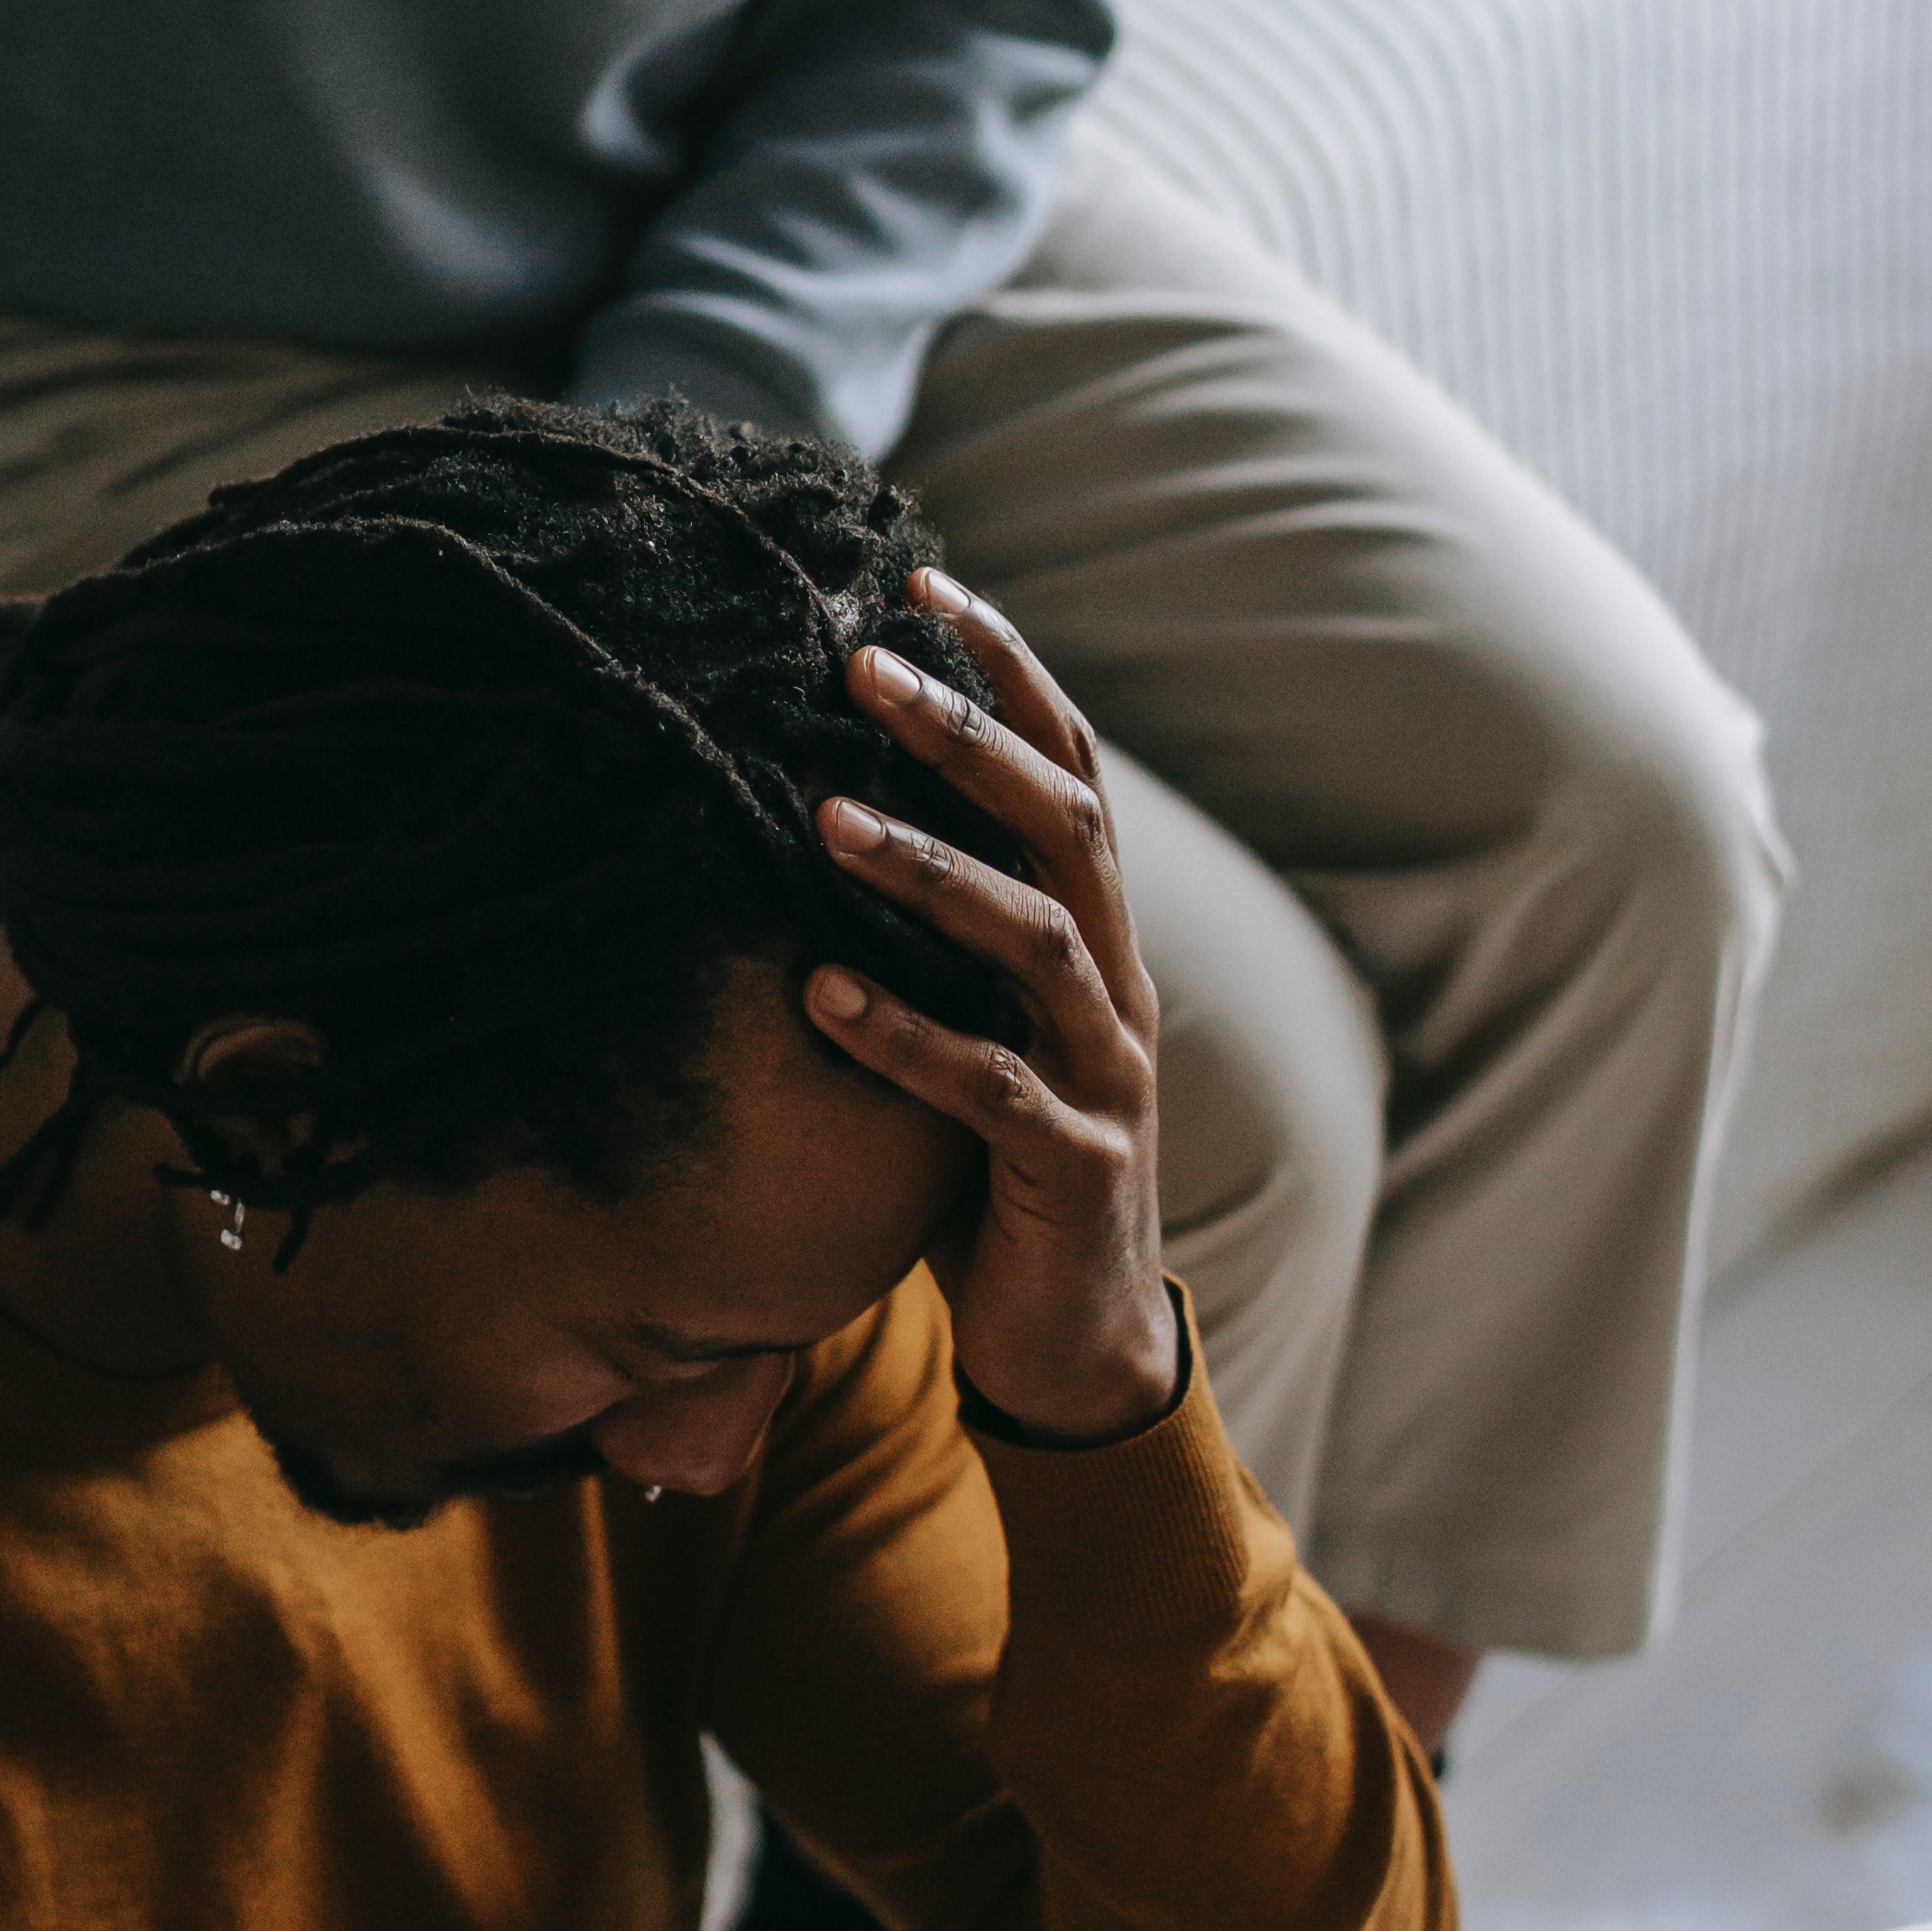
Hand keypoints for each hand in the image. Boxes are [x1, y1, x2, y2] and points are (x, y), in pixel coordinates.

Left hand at [809, 571, 1173, 1442]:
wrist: (1078, 1347)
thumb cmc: (997, 1168)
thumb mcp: (977, 1026)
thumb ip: (938, 935)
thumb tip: (815, 802)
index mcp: (1097, 937)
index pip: (1068, 771)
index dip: (1008, 673)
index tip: (923, 583)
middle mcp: (1116, 987)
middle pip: (1061, 827)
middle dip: (962, 738)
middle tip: (859, 665)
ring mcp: (1105, 1077)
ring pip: (1032, 944)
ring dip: (925, 874)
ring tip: (818, 822)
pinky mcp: (1071, 1170)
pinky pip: (987, 1091)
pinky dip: (903, 1039)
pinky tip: (819, 997)